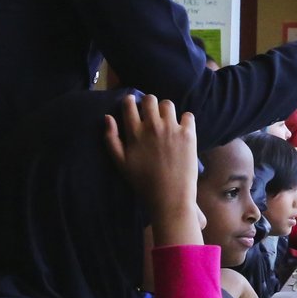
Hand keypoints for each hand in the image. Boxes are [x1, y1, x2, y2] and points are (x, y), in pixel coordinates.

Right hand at [104, 94, 199, 229]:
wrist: (170, 197)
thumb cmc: (143, 182)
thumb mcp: (121, 163)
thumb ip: (111, 139)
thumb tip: (107, 117)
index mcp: (134, 133)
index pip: (129, 104)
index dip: (131, 102)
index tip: (134, 107)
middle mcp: (153, 126)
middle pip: (150, 99)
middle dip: (149, 104)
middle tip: (152, 115)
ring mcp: (172, 129)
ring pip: (168, 104)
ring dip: (166, 111)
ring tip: (167, 122)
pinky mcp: (189, 135)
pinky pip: (188, 115)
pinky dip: (185, 120)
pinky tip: (182, 130)